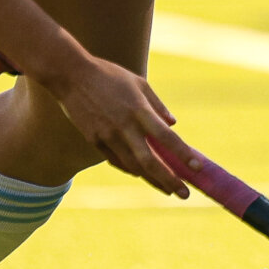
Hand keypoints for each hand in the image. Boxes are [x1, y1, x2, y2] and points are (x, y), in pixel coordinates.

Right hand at [41, 54, 195, 197]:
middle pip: (150, 161)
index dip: (183, 154)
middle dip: (169, 180)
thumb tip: (173, 124)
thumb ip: (157, 105)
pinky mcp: (94, 140)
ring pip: (133, 166)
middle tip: (184, 194)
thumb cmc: (109, 75)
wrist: (71, 75)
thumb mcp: (138, 83)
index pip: (166, 137)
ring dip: (152, 179)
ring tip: (167, 189)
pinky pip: (116, 160)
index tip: (197, 168)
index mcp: (139, 109)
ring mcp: (107, 135)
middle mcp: (124, 126)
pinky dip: (131, 169)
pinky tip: (142, 174)